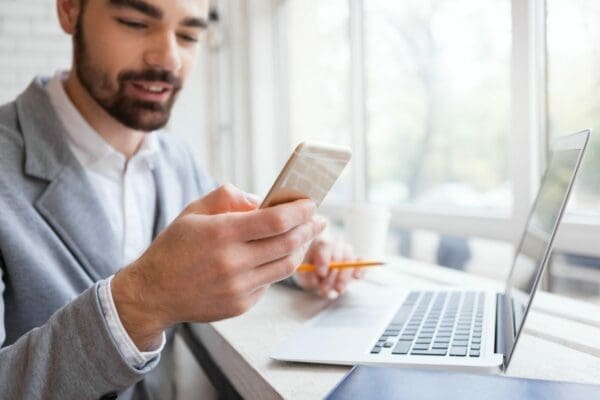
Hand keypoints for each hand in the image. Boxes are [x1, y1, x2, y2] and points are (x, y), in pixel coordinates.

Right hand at [111, 184, 325, 349]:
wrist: (153, 293)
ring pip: (286, 265)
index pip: (276, 220)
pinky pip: (270, 282)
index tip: (311, 203)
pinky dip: (277, 266)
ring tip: (304, 236)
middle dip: (309, 229)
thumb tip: (263, 200)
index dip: (300, 210)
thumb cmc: (174, 247)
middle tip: (318, 220)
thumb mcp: (194, 211)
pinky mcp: (240, 305)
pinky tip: (275, 256)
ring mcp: (238, 287)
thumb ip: (229, 197)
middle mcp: (232, 263)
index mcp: (221, 234)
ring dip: (300, 248)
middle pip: (288, 243)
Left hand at [293, 237, 364, 296]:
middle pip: (339, 252)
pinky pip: (361, 262)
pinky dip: (360, 269)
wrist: (315, 277)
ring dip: (344, 276)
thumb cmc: (307, 273)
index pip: (324, 244)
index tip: (321, 273)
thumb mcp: (303, 274)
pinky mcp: (355, 260)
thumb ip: (309, 274)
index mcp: (318, 241)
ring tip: (337, 289)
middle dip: (334, 273)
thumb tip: (321, 275)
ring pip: (349, 259)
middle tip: (328, 287)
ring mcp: (345, 250)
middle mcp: (333, 242)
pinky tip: (357, 277)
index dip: (324, 259)